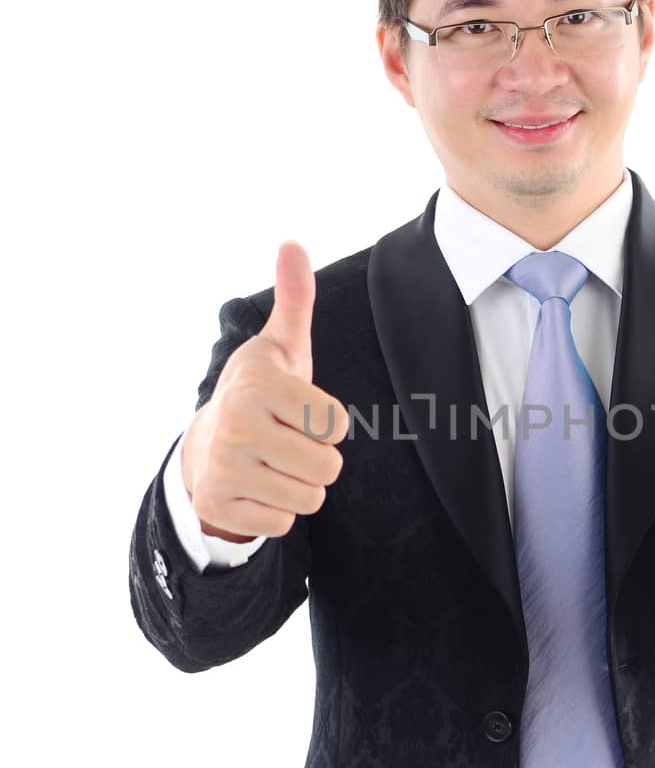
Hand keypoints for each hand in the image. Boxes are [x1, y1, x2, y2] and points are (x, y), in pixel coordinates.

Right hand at [181, 241, 348, 540]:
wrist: (205, 446)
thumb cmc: (261, 392)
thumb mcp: (281, 346)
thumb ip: (295, 300)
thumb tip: (292, 244)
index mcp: (259, 385)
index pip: (336, 425)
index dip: (329, 422)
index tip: (302, 411)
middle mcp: (237, 425)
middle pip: (328, 467)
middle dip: (318, 459)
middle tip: (289, 442)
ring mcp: (224, 468)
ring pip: (310, 499)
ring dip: (301, 486)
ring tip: (275, 463)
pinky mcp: (219, 505)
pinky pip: (285, 523)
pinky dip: (278, 510)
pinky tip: (258, 486)